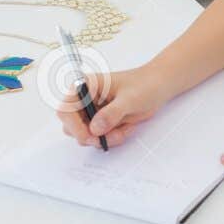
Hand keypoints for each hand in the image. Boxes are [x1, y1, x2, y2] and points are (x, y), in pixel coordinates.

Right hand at [55, 65, 169, 149]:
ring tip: (123, 129)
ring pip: (85, 136)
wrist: (158, 87)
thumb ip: (111, 113)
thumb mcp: (130, 99)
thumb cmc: (144, 85)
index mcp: (85, 86)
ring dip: (104, 138)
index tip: (90, 136)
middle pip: (71, 127)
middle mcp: (84, 99)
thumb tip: (94, 129)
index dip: (74, 126)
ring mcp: (92, 112)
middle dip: (91, 136)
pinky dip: (111, 138)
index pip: (65, 110)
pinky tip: (126, 128)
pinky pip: (98, 138)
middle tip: (110, 136)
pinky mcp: (101, 122)